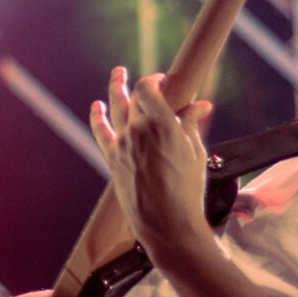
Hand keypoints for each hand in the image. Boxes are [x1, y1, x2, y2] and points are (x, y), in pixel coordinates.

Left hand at [89, 69, 213, 257]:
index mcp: (162, 124)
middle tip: (151, 83)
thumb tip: (201, 105)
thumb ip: (191, 125)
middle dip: (143, 87)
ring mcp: (122, 144)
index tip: (163, 80)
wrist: (167, 222)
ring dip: (116, 88)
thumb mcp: (195, 153)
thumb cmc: (187, 189)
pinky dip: (97, 116)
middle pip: (135, 98)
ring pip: (115, 108)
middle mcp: (138, 130)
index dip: (154, 80)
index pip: (149, 88)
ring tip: (118, 74)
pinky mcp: (112, 158)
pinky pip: (101, 131)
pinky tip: (97, 106)